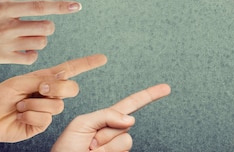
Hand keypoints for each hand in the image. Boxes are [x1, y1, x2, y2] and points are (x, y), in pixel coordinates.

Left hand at [0, 54, 107, 144]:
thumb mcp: (20, 81)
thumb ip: (43, 78)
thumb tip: (65, 75)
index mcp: (46, 79)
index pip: (71, 69)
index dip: (87, 63)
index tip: (103, 58)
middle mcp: (50, 94)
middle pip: (71, 88)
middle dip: (57, 87)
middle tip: (40, 89)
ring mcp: (47, 110)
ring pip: (57, 105)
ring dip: (34, 104)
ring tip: (20, 105)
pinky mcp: (41, 124)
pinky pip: (45, 118)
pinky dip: (29, 115)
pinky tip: (19, 115)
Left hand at [52, 84, 170, 150]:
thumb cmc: (66, 149)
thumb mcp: (81, 124)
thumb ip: (106, 115)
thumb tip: (132, 119)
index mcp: (106, 119)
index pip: (131, 104)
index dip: (149, 95)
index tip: (166, 88)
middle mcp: (115, 133)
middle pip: (125, 125)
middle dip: (105, 132)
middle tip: (88, 142)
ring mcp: (117, 148)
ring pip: (125, 140)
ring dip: (105, 146)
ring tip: (90, 151)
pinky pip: (122, 151)